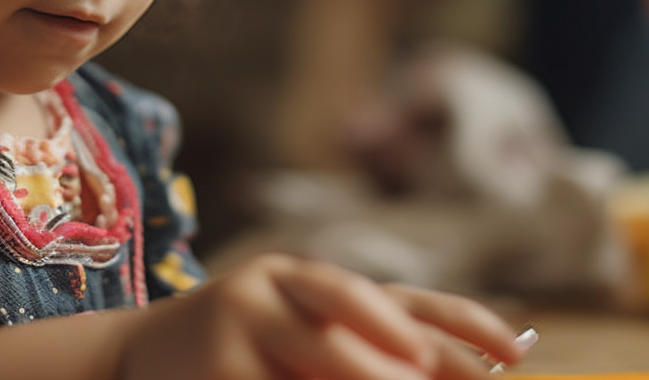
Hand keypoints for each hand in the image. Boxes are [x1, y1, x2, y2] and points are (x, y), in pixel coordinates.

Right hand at [117, 253, 523, 379]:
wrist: (133, 358)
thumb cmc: (240, 355)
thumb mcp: (300, 341)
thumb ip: (368, 350)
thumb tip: (468, 371)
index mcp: (305, 279)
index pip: (395, 295)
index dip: (460, 320)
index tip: (515, 350)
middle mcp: (275, 289)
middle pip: (361, 323)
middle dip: (417, 361)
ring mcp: (242, 327)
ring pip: (326, 356)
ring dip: (372, 379)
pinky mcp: (219, 370)